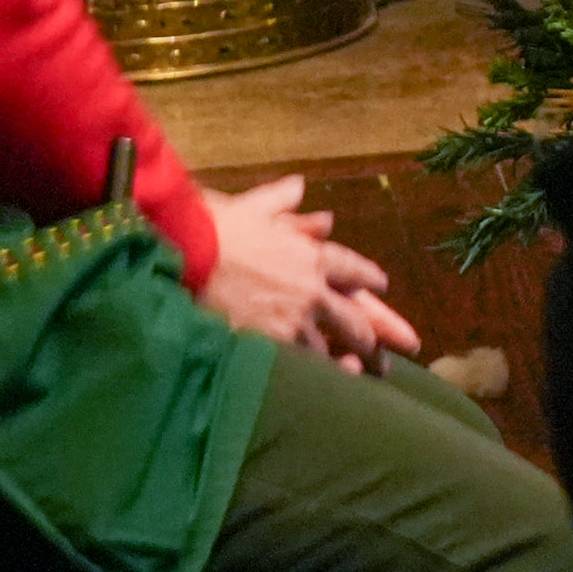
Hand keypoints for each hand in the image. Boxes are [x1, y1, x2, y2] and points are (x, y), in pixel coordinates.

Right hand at [201, 173, 423, 368]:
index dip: (368, 277)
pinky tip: (325, 385)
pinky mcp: (272, 343)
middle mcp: (312, 290)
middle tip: (385, 353)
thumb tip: (299, 186)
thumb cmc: (217, 229)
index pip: (353, 270)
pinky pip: (303, 365)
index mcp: (312, 255)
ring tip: (358, 373)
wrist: (188, 255)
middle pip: (355, 319)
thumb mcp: (254, 206)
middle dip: (372, 337)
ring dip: (347, 362)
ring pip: (331, 348)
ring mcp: (295, 319)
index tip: (380, 285)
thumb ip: (282, 199)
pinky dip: (317, 375)